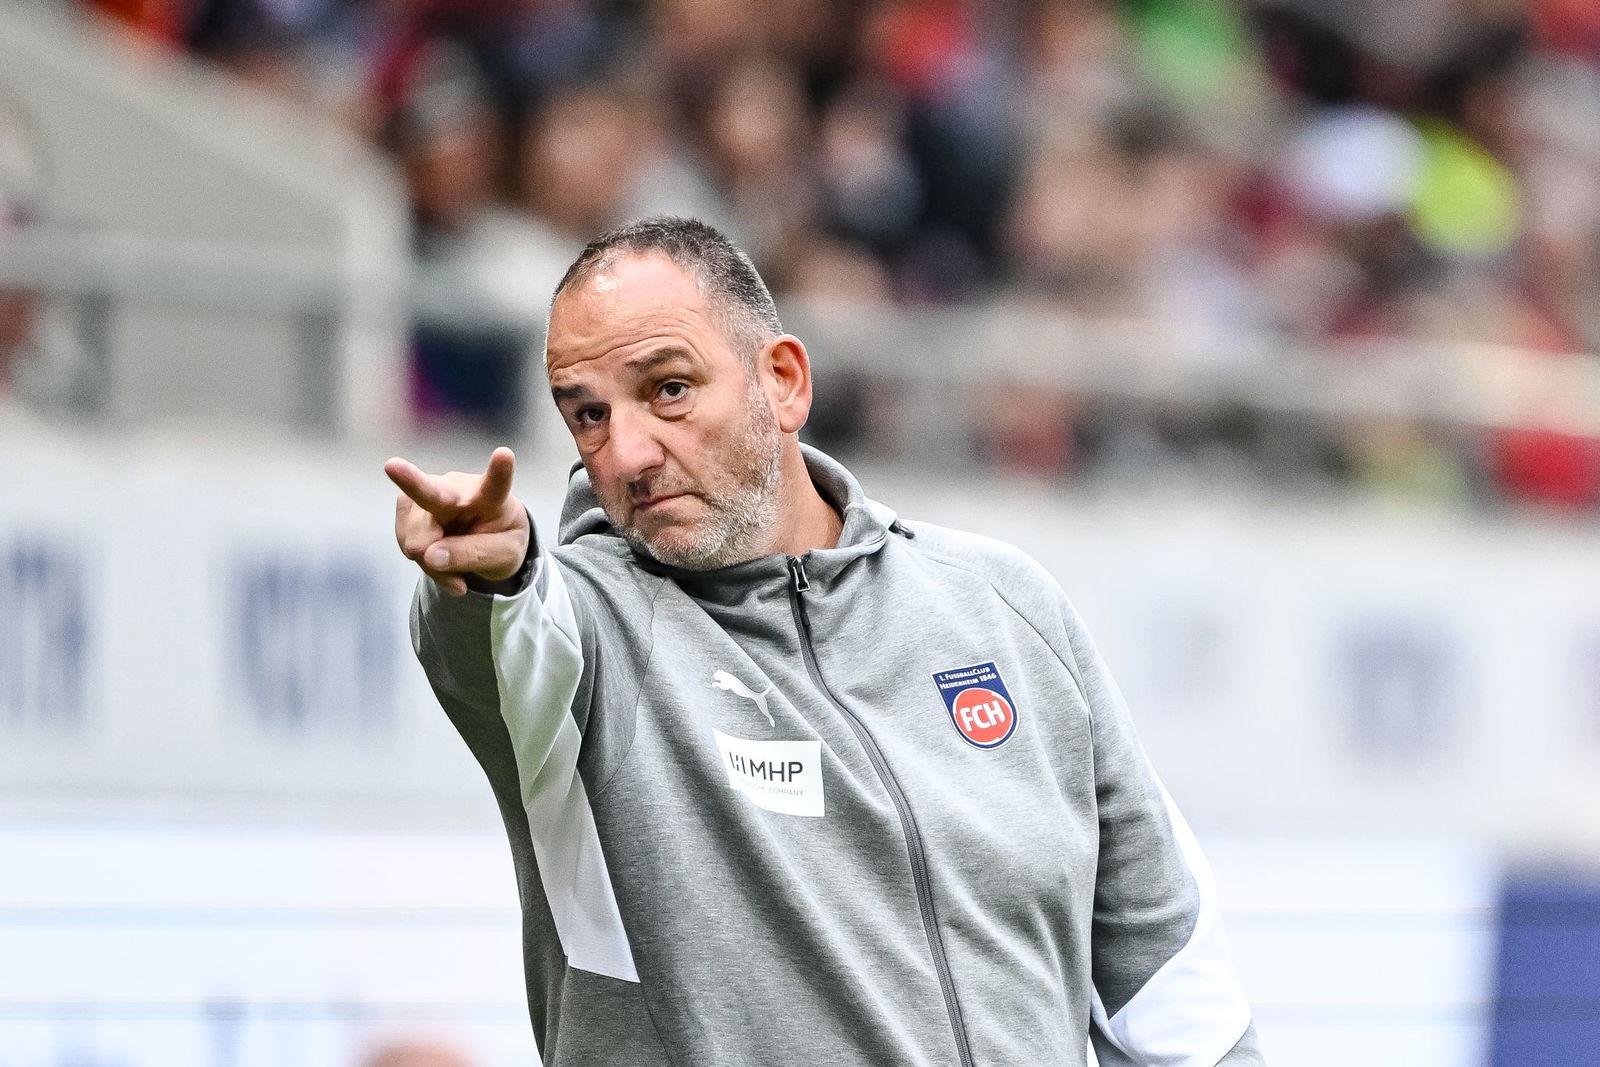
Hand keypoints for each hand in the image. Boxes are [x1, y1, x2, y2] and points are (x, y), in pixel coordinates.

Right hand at [385, 447, 530, 595]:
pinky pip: (407, 544)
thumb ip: (474, 555)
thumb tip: (429, 555)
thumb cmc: (500, 540)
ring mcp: (428, 493)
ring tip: (455, 568)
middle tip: (392, 466)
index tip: (504, 454)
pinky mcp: (407, 505)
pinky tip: (438, 557)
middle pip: (431, 491)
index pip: (497, 485)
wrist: (485, 538)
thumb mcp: (504, 556)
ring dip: (432, 562)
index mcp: (492, 497)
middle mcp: (456, 489)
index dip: (500, 471)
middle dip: (411, 480)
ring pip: (417, 540)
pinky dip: (423, 561)